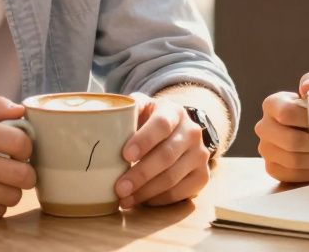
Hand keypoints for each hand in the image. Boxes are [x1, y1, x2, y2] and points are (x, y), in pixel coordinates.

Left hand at [114, 94, 211, 208]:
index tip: (125, 155)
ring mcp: (200, 154)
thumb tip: (106, 119)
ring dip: (146, 192)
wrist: (176, 132)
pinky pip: (180, 193)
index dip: (144, 140)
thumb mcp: (140, 108)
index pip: (162, 124)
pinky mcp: (202, 175)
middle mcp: (191, 132)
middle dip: (140, 174)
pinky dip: (158, 199)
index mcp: (174, 112)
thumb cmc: (148, 122)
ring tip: (125, 199)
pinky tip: (142, 200)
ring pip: (172, 178)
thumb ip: (126, 110)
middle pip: (166, 156)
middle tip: (119, 188)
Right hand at [255, 72, 308, 182]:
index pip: (286, 113)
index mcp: (271, 104)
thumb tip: (308, 87)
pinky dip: (308, 172)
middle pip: (290, 141)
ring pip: (292, 160)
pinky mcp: (272, 168)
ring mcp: (265, 149)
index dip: (308, 119)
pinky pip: (290, 175)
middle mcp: (263, 127)